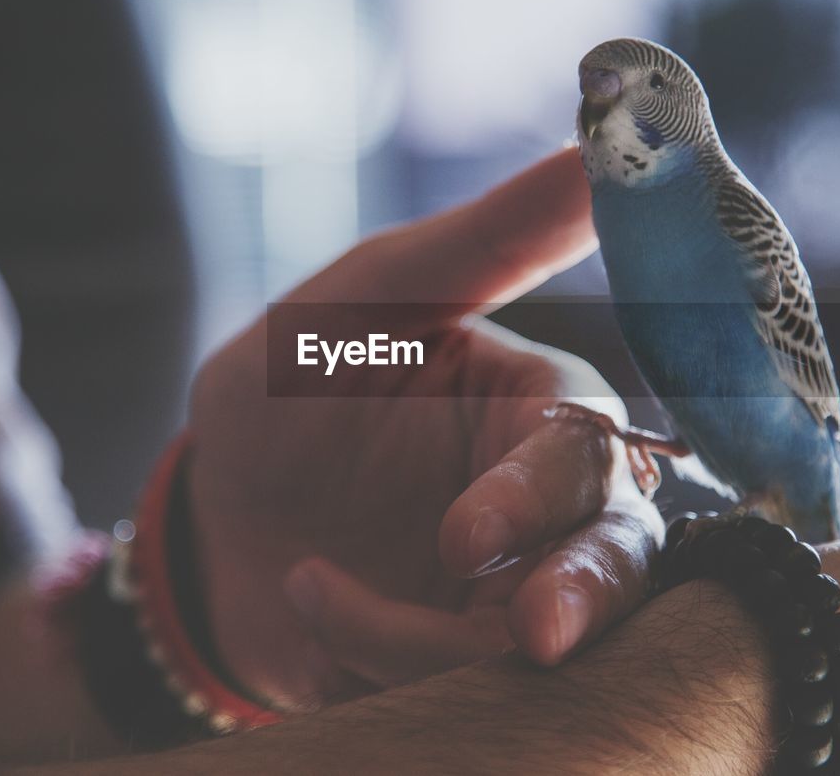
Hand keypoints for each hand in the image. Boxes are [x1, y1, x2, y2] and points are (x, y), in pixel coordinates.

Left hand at [187, 151, 663, 709]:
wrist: (221, 520)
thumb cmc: (291, 389)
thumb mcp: (364, 300)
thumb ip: (483, 239)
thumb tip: (596, 147)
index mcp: (540, 409)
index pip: (586, 453)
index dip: (540, 497)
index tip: (464, 539)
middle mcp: (555, 505)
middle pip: (619, 556)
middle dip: (580, 600)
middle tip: (524, 641)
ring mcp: (523, 591)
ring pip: (551, 642)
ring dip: (427, 642)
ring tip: (313, 591)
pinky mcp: (478, 666)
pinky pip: (473, 691)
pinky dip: (387, 673)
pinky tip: (313, 618)